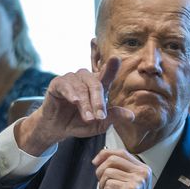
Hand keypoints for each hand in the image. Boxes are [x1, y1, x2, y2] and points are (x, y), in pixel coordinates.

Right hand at [16, 57, 134, 154]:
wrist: (59, 129)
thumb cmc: (81, 123)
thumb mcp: (100, 123)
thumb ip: (114, 117)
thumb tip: (132, 116)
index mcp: (98, 85)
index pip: (107, 74)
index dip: (111, 67)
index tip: (116, 59)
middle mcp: (86, 79)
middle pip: (96, 84)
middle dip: (98, 102)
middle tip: (100, 117)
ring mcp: (72, 79)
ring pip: (82, 88)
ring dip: (85, 104)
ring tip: (88, 119)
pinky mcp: (57, 83)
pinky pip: (65, 85)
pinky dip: (71, 94)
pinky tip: (74, 101)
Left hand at [93, 149, 152, 188]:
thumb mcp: (126, 182)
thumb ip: (119, 169)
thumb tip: (100, 157)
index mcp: (143, 168)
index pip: (122, 152)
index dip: (105, 154)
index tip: (96, 161)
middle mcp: (143, 172)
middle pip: (113, 159)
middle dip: (100, 170)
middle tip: (101, 182)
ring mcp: (138, 181)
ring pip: (108, 172)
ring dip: (103, 184)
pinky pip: (108, 184)